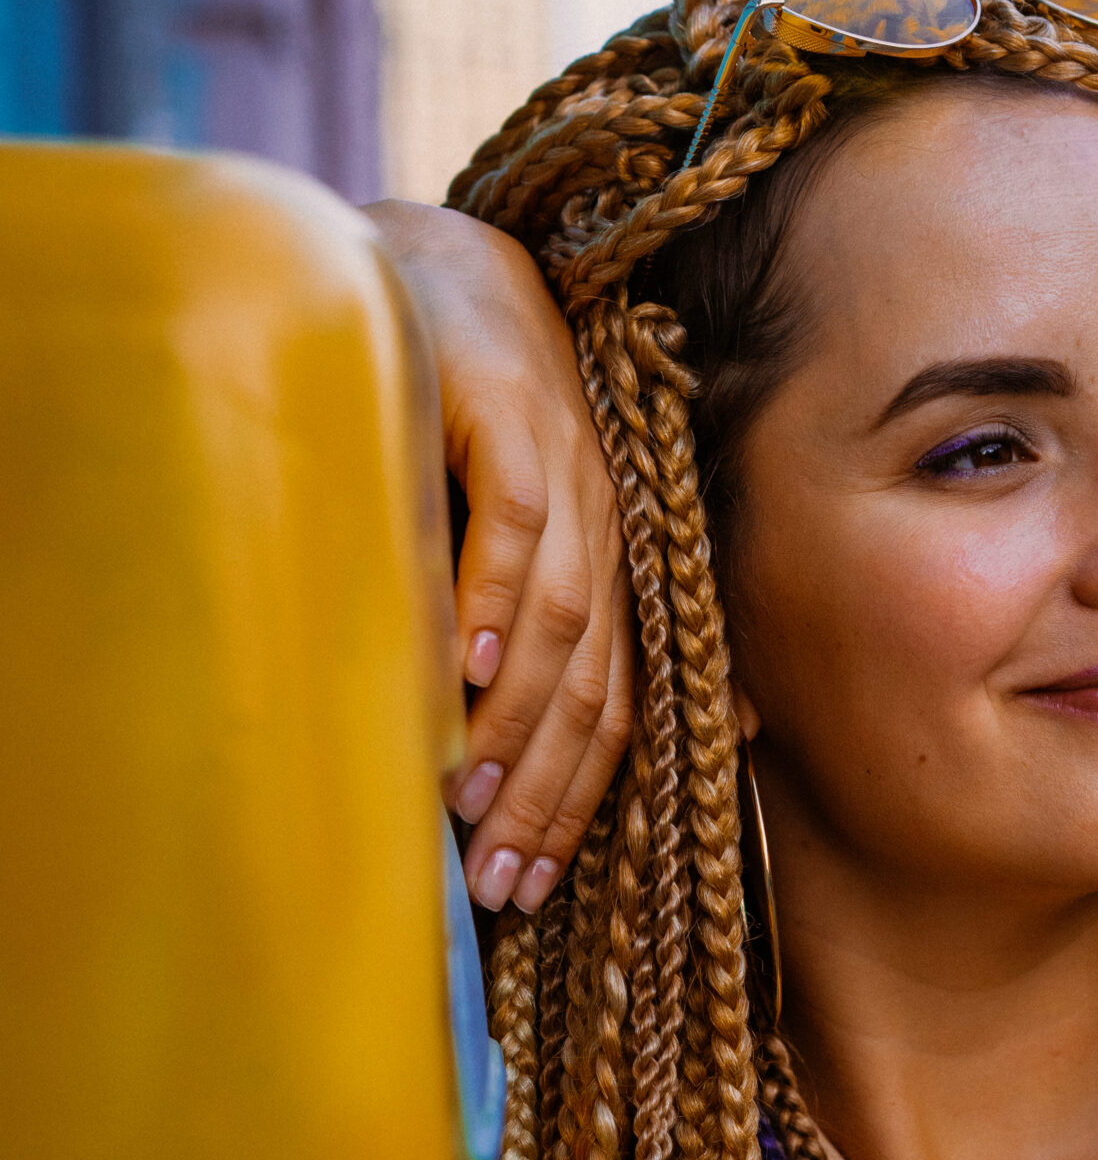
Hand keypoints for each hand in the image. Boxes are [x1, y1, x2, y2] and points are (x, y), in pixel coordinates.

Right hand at [366, 200, 631, 913]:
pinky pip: (515, 521)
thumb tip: (543, 742)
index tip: (529, 893)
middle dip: (551, 798)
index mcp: (602, 563)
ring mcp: (563, 466)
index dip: (576, 808)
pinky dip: (492, 600)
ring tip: (470, 806)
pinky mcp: (510, 407)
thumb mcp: (489, 530)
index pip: (609, 708)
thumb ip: (512, 627)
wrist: (426, 266)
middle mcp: (601, 524)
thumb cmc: (448, 410)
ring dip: (516, 724)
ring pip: (561, 619)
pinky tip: (463, 672)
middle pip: (594, 686)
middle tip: (500, 887)